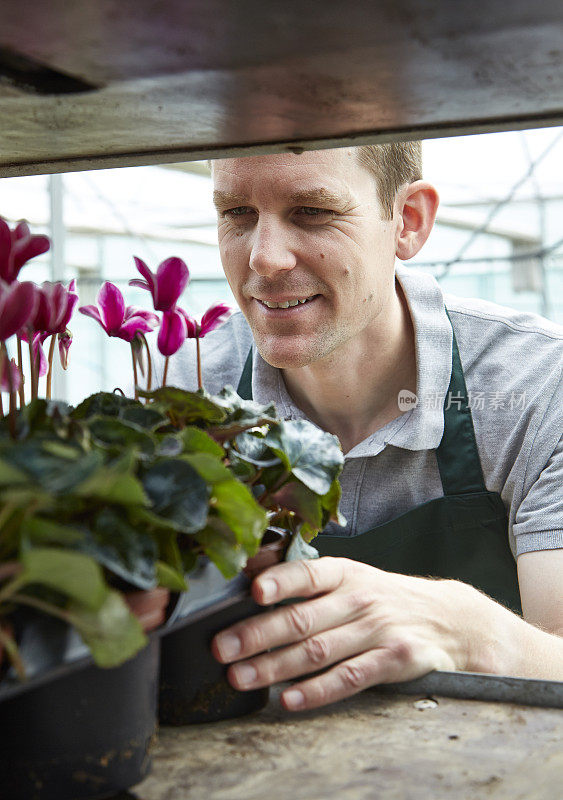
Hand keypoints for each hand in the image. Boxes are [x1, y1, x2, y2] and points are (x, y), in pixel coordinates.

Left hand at [212, 557, 474, 711]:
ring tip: (240, 678)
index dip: (278, 582)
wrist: (449, 618)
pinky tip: (290, 699)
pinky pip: (349, 678)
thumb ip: (304, 577)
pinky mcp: (393, 659)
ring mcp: (376, 629)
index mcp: (342, 573)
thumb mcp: (350, 576)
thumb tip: (251, 568)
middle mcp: (358, 598)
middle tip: (222, 648)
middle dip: (257, 634)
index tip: (252, 592)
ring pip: (317, 651)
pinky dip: (317, 691)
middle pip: (301, 618)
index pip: (306, 574)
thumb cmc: (383, 597)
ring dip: (274, 667)